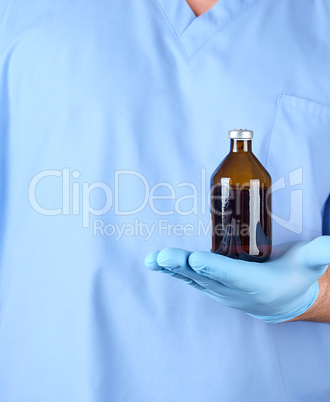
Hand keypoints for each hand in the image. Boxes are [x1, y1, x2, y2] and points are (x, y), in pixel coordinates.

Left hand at [145, 237, 329, 322]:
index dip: (214, 267)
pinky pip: (189, 277)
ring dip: (171, 268)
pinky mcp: (211, 285)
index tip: (196, 258)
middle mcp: (233, 290)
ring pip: (192, 278)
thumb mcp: (310, 263)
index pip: (233, 275)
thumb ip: (322, 252)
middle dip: (184, 265)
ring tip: (153, 259)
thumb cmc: (294, 276)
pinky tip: (156, 262)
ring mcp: (219, 290)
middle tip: (164, 256)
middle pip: (206, 276)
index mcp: (256, 283)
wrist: (280, 301)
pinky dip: (172, 270)